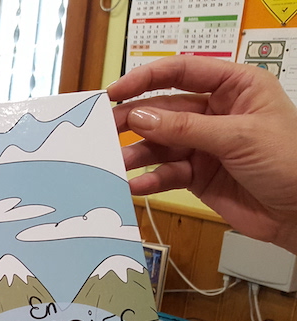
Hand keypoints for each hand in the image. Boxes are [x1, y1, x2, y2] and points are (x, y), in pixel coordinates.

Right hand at [108, 55, 296, 252]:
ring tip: (118, 164)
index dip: (146, 79)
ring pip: (159, 144)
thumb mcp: (238, 137)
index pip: (182, 72)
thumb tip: (141, 117)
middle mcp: (216, 112)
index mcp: (235, 87)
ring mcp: (204, 145)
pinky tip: (137, 185)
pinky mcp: (197, 175)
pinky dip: (150, 179)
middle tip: (104, 130)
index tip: (116, 92)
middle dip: (134, 120)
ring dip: (137, 154)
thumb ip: (186, 128)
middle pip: (163, 110)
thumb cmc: (292, 163)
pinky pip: (165, 173)